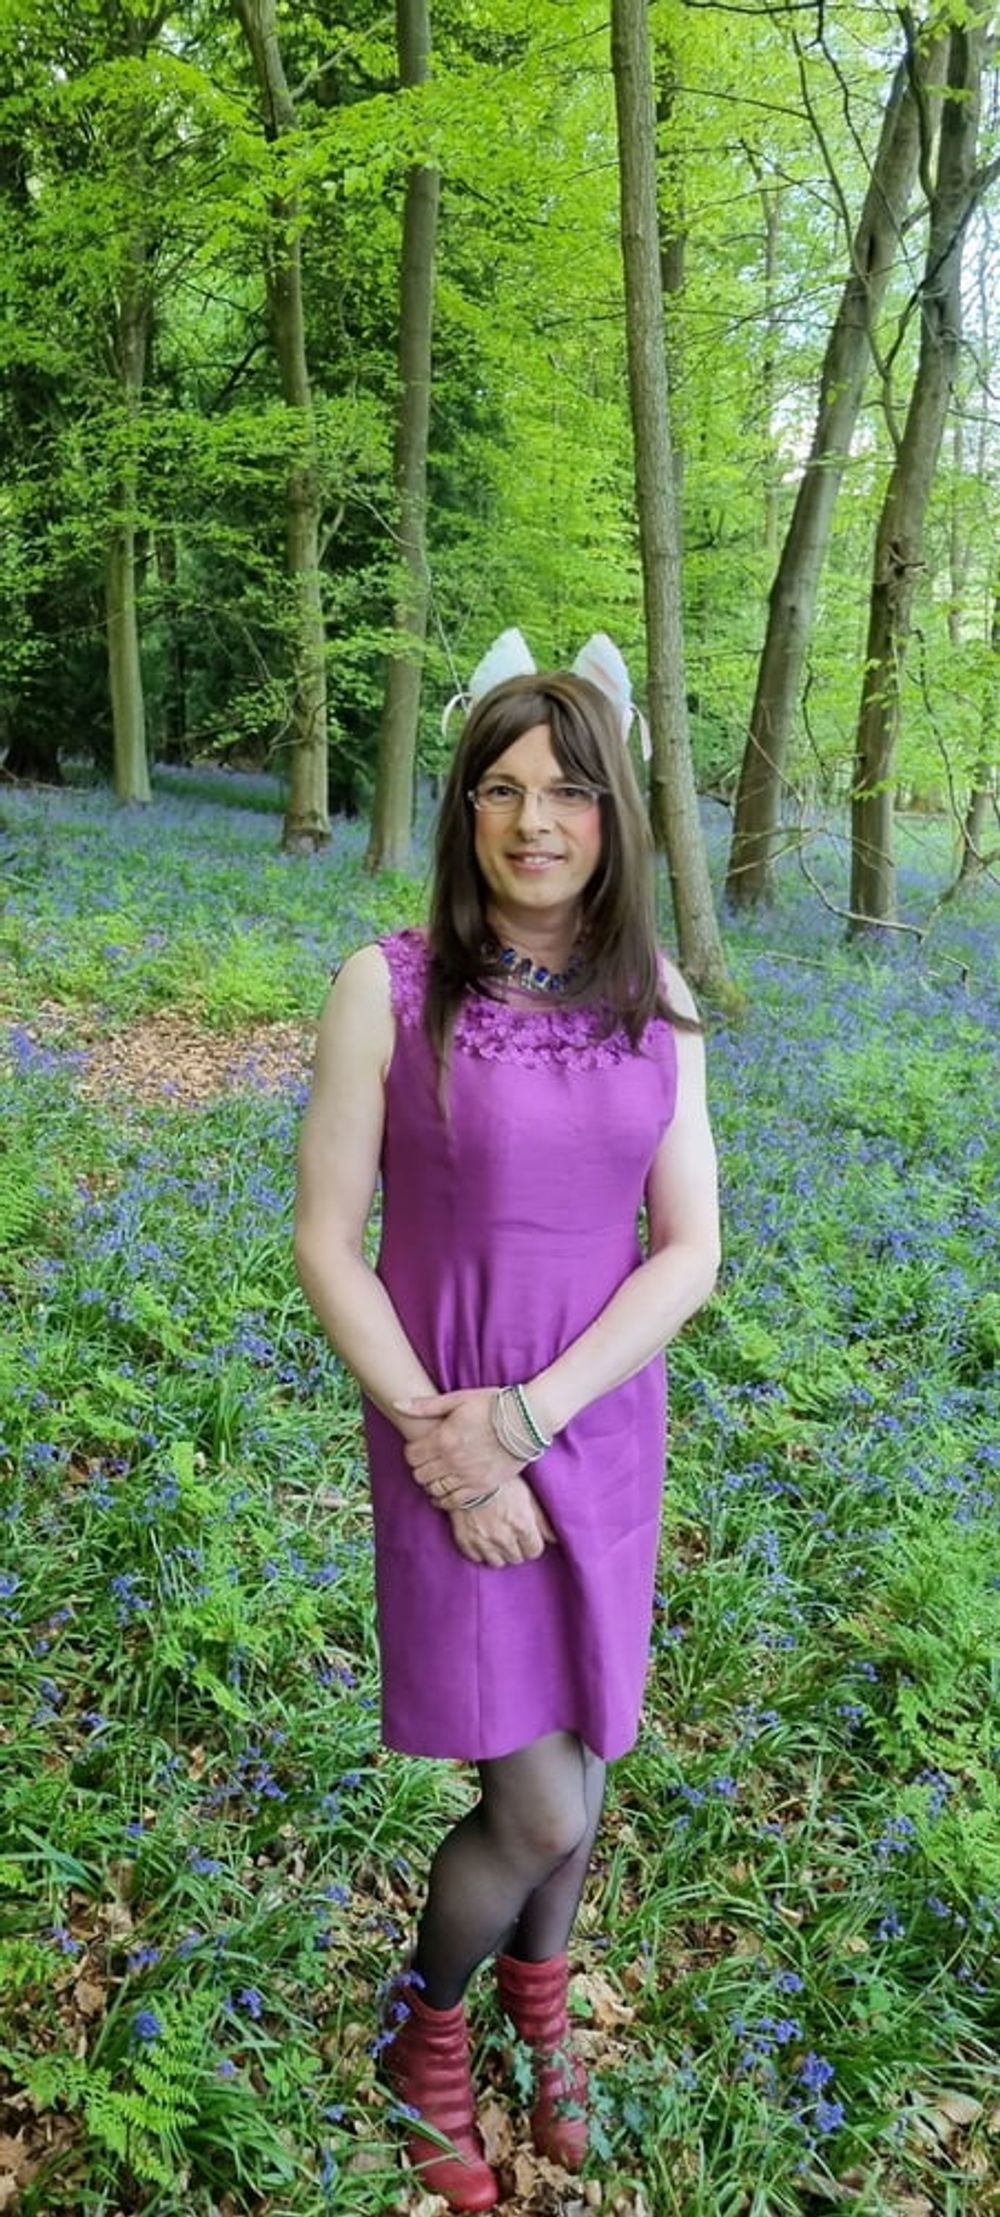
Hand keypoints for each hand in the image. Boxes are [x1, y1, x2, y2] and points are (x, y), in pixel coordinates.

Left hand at [395, 1387, 522, 1508]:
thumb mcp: (458, 1399)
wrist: (527, 1421)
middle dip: (420, 1468)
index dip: (412, 1452)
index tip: (420, 1448)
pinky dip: (445, 1499)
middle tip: (428, 1461)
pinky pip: (454, 1502)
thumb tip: (396, 1404)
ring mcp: (467, 1476)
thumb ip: (425, 1405)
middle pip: (420, 1475)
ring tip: (438, 1476)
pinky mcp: (482, 1487)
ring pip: (434, 1490)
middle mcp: (452, 1461)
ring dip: (431, 1484)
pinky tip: (446, 1491)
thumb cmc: (493, 1405)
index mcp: (443, 1438)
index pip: (411, 1456)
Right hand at [448, 1477, 556, 1566]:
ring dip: (499, 1552)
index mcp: (521, 1525)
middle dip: (516, 1548)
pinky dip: (480, 1551)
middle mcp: (502, 1537)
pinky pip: (476, 1558)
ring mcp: (482, 1540)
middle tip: (511, 1533)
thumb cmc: (502, 1479)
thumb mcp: (527, 1495)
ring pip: (497, 1562)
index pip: (534, 1551)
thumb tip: (554, 1539)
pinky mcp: (464, 1540)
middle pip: (516, 1558)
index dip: (532, 1543)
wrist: (468, 1471)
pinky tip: (481, 1537)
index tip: (527, 1534)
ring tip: (496, 1537)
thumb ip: (542, 1520)